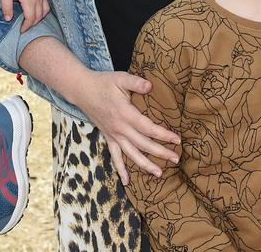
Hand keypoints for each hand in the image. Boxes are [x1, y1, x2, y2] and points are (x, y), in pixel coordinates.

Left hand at [0, 0, 48, 31]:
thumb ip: (7, 7)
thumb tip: (8, 19)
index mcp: (29, 1)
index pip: (31, 19)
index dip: (26, 26)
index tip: (21, 30)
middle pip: (39, 16)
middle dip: (32, 24)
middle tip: (25, 27)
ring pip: (45, 10)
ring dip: (39, 18)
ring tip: (32, 20)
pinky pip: (47, 3)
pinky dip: (44, 9)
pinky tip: (38, 10)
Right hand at [72, 69, 179, 185]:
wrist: (83, 90)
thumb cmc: (104, 82)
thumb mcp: (121, 78)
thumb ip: (136, 82)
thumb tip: (150, 86)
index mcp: (125, 113)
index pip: (148, 128)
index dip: (163, 135)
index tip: (177, 140)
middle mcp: (120, 128)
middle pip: (143, 144)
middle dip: (161, 152)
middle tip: (176, 159)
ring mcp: (113, 135)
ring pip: (131, 154)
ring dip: (145, 165)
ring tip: (159, 173)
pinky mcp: (108, 138)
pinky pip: (115, 156)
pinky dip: (120, 169)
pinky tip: (126, 182)